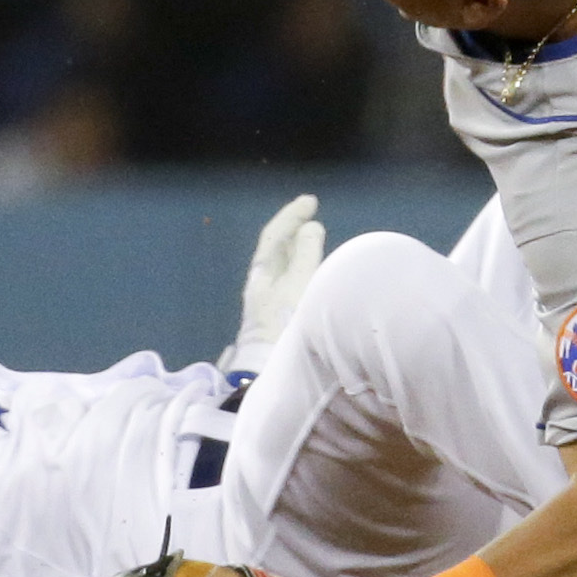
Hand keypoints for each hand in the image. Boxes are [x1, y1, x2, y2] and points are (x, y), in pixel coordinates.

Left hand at [220, 193, 323, 373]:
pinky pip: (289, 280)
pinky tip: (312, 270)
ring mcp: (268, 302)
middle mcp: (261, 285)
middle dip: (293, 228)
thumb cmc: (286, 324)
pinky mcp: (277, 318)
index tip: (311, 201)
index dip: (291, 215)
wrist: (271, 375)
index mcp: (262, 274)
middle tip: (312, 213)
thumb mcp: (299, 285)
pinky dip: (301, 265)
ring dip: (298, 247)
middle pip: (275, 249)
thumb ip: (306, 254)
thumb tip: (311, 228)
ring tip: (315, 236)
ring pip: (282, 265)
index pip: (274, 235)